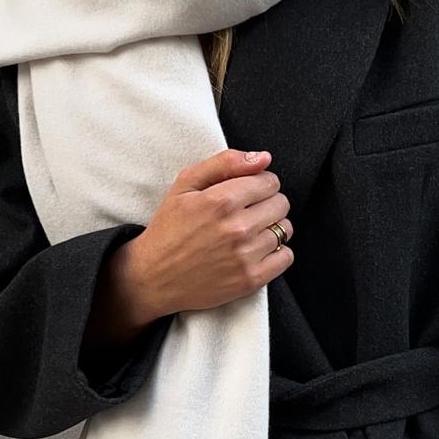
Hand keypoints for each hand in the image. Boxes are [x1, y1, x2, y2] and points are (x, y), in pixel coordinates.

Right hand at [129, 148, 293, 317]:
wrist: (153, 277)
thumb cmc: (168, 228)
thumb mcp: (184, 184)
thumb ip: (224, 163)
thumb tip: (263, 158)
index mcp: (221, 200)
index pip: (269, 181)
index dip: (260, 183)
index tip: (247, 193)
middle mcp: (237, 228)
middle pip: (281, 204)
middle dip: (267, 203)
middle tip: (246, 212)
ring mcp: (245, 256)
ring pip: (285, 229)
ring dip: (271, 227)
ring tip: (248, 232)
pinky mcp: (250, 280)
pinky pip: (286, 257)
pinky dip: (276, 252)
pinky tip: (255, 251)